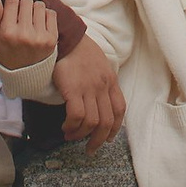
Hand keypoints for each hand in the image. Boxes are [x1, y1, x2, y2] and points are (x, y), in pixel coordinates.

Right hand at [0, 0, 56, 70]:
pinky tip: (39, 24)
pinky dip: (45, 15)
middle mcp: (24, 35)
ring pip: (39, 6)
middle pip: (26, 2)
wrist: (24, 76)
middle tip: (20, 13)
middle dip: (23, 4)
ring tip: (30, 20)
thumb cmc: (6, 54)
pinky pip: (51, 14)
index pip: (12, 2)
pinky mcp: (52, 39)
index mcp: (7, 33)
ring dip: (35, 9)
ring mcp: (39, 37)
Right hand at [55, 32, 125, 152]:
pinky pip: (77, 116)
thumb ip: (101, 82)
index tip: (107, 139)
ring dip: (81, 135)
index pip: (120, 109)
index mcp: (110, 80)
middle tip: (90, 149)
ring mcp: (89, 88)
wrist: (66, 37)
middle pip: (107, 121)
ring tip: (71, 136)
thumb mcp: (98, 65)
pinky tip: (66, 127)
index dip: (115, 128)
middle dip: (98, 140)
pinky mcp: (74, 89)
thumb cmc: (79, 51)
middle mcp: (103, 86)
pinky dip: (72, 126)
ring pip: (92, 122)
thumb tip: (97, 101)